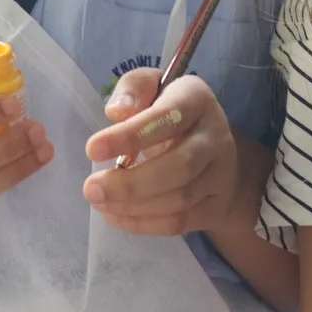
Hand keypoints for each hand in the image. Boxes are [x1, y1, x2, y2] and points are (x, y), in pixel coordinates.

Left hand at [83, 71, 238, 237]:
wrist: (213, 150)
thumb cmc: (170, 113)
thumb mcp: (152, 87)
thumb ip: (133, 90)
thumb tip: (117, 112)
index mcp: (197, 100)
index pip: (167, 118)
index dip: (130, 135)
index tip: (92, 149)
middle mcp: (216, 136)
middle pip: (180, 166)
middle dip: (131, 183)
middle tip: (91, 188)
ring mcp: (221, 174)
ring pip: (180, 198)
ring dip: (133, 206)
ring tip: (99, 201)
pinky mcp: (216, 205)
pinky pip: (179, 222)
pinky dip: (143, 224)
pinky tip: (115, 215)